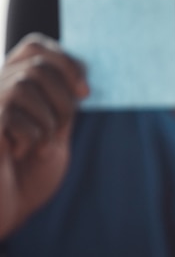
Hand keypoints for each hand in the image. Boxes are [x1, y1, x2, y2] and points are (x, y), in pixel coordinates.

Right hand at [0, 33, 88, 237]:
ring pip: (25, 85)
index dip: (65, 60)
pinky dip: (31, 137)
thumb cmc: (29, 174)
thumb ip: (61, 99)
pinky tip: (19, 154)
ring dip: (48, 120)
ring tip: (41, 146)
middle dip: (64, 98)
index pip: (34, 45)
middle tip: (64, 129)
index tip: (85, 92)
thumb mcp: (54, 130)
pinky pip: (11, 113)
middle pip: (37, 65)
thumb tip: (81, 73)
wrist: (6, 211)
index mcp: (12, 84)